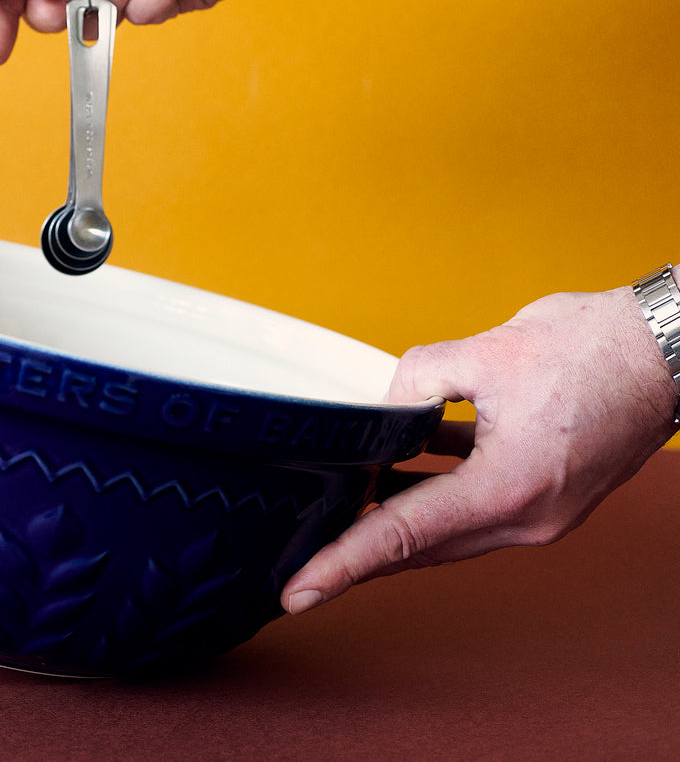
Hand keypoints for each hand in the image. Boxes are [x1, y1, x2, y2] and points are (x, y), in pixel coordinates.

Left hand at [281, 286, 679, 614]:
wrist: (669, 347)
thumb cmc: (595, 346)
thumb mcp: (485, 352)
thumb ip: (416, 383)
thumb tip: (384, 410)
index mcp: (510, 488)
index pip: (403, 533)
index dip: (343, 564)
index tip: (297, 593)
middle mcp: (528, 516)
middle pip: (421, 546)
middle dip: (356, 555)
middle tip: (296, 564)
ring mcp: (541, 510)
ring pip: (445, 529)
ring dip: (392, 522)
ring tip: (332, 515)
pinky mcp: (545, 491)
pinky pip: (470, 505)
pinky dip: (429, 493)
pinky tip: (391, 470)